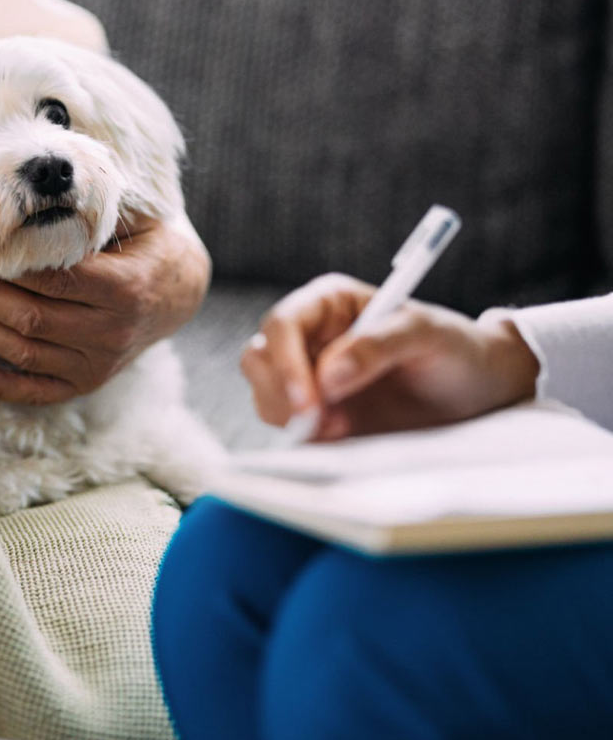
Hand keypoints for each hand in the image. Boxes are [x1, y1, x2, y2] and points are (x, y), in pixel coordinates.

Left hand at [0, 214, 210, 403]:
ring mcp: (98, 363)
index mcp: (123, 287)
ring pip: (25, 351)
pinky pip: (37, 392)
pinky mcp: (87, 382)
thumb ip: (91, 209)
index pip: (52, 279)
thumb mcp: (133, 217)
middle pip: (30, 316)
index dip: (5, 266)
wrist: (179, 292)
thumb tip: (39, 189)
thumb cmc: (146, 244)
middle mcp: (110, 331)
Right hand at [241, 273, 540, 439]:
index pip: (282, 324)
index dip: (285, 362)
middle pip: (260, 359)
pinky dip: (302, 435)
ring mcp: (308, 375)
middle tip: (317, 422)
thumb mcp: (429, 336)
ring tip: (339, 427)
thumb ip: (378, 346)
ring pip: (264, 392)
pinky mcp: (316, 412)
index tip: (309, 400)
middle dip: (281, 393)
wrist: (480, 392)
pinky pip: (285, 424)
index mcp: (329, 303)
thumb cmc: (457, 350)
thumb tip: (328, 375)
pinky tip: (339, 435)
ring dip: (289, 416)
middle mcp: (310, 336)